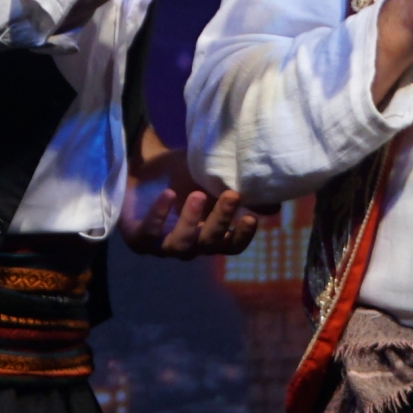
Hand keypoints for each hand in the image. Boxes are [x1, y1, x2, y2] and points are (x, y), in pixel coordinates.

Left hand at [122, 147, 260, 259]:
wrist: (146, 165)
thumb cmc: (184, 176)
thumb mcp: (214, 181)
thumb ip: (241, 194)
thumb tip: (274, 208)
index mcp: (210, 236)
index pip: (230, 246)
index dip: (241, 237)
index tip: (250, 217)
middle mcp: (189, 246)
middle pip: (208, 244)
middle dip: (221, 220)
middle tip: (231, 194)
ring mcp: (163, 245)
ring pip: (181, 244)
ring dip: (192, 221)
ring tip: (197, 194)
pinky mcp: (138, 237)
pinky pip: (149, 233)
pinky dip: (159, 215)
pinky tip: (169, 194)